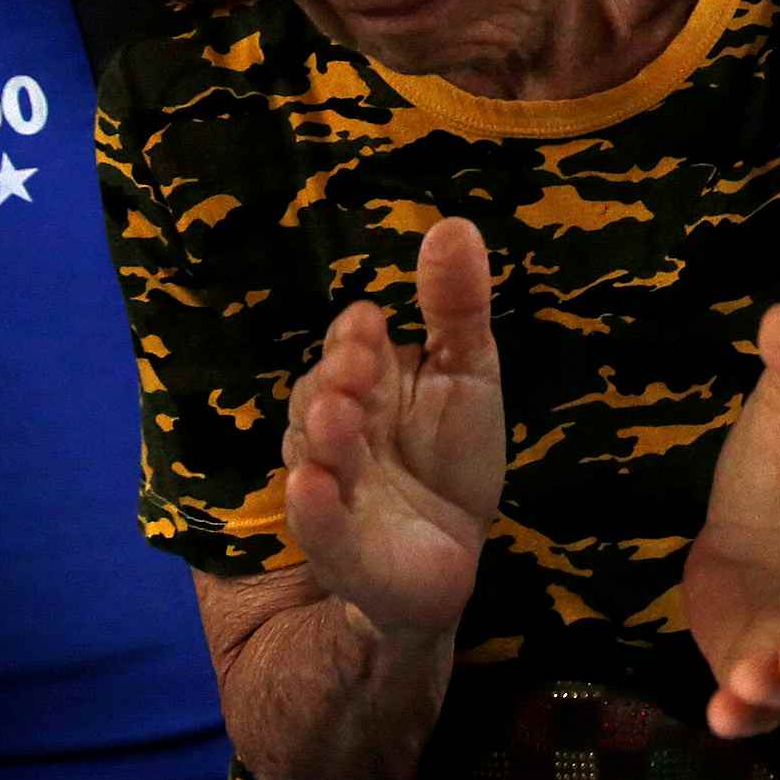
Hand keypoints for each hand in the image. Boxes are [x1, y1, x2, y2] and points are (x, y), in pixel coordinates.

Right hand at [283, 217, 507, 640]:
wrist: (449, 555)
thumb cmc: (451, 457)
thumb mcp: (467, 373)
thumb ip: (456, 306)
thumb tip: (454, 223)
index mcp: (367, 385)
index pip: (348, 349)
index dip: (355, 338)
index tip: (371, 324)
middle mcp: (338, 432)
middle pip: (320, 396)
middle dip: (336, 379)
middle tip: (355, 367)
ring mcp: (335, 492)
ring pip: (315, 457)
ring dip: (323, 435)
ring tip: (335, 415)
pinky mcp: (344, 552)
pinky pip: (320, 529)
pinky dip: (314, 509)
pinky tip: (312, 485)